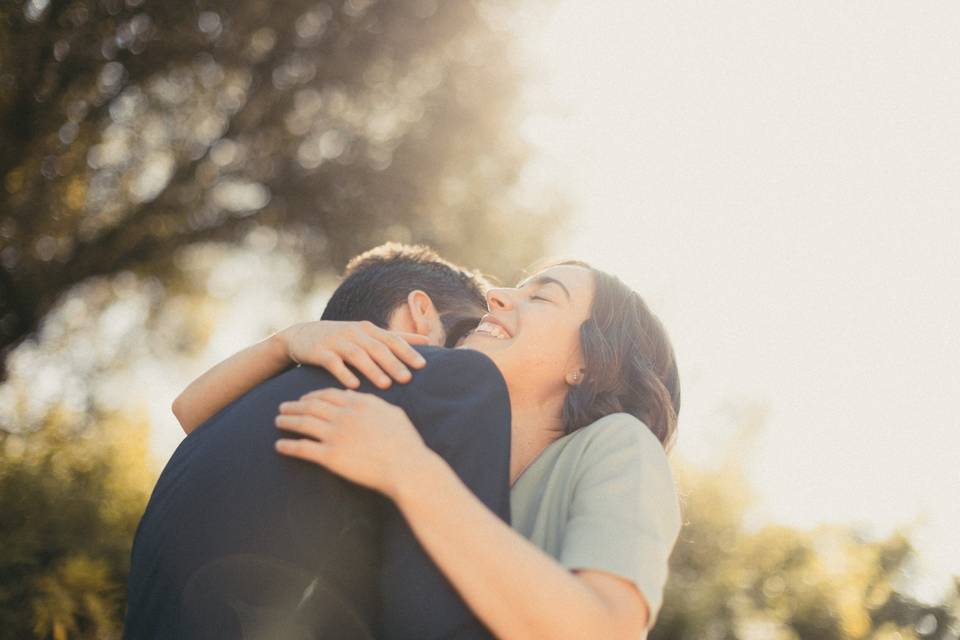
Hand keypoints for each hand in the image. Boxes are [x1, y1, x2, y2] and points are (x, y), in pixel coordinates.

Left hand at [274, 388, 432, 497]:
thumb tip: (357, 395)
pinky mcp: (331, 457)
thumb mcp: (393, 413)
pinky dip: (288, 446)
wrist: (407, 467)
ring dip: (287, 421)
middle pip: (311, 406)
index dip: (311, 396)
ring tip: (277, 421)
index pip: (327, 395)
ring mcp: (335, 435)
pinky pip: (303, 448)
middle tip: (282, 407)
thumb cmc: (405, 442)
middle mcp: (344, 415)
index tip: (303, 399)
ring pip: (303, 424)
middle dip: (294, 406)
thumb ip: (373, 403)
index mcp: (359, 403)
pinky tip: (279, 445)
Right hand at [278, 320, 428, 388]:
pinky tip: (354, 386)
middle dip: (393, 363)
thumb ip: (396, 337)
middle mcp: (354, 333)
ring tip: (385, 385)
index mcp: (369, 329)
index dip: (407, 351)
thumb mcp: (368, 334)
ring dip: (372, 370)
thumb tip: (428, 340)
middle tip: (407, 379)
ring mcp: (336, 341)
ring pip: (357, 355)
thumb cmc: (343, 338)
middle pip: (377, 348)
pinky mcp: (320, 352)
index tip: (422, 365)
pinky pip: (333, 363)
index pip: (392, 339)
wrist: (302, 336)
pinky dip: (344, 373)